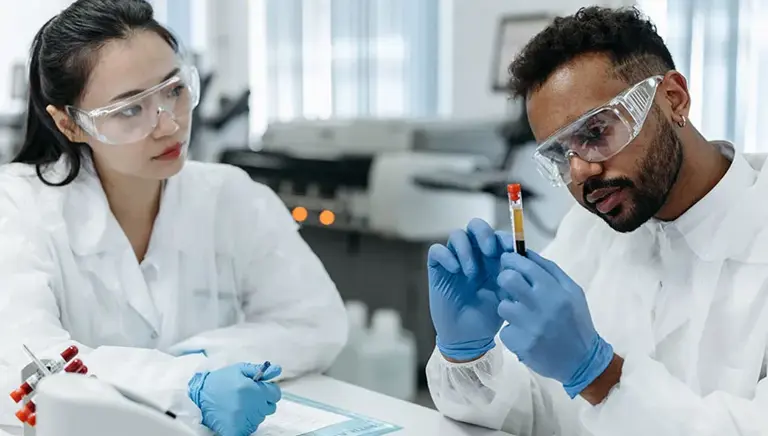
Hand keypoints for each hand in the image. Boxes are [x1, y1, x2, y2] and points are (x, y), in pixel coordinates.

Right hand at [188, 362, 281, 435]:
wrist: (200, 395)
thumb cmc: (221, 380)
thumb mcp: (240, 369)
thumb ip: (260, 370)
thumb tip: (278, 370)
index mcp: (253, 389)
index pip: (275, 394)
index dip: (269, 391)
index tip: (259, 390)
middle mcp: (251, 405)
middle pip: (270, 407)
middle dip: (262, 401)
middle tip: (248, 397)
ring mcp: (244, 419)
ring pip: (261, 417)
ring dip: (254, 412)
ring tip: (239, 405)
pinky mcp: (236, 429)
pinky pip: (251, 428)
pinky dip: (246, 423)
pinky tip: (238, 415)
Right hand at [427, 218, 513, 360]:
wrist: (470, 337)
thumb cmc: (491, 315)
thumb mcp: (509, 295)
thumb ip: (516, 277)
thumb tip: (524, 259)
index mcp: (493, 258)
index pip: (497, 235)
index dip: (504, 237)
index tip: (511, 249)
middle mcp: (474, 254)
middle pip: (475, 226)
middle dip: (484, 234)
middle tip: (489, 251)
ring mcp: (455, 260)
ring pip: (456, 235)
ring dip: (466, 249)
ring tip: (472, 271)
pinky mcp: (439, 270)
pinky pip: (437, 250)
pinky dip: (446, 255)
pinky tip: (456, 271)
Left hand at [496, 250, 613, 397]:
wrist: (582, 361)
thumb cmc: (576, 321)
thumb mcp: (572, 292)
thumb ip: (550, 270)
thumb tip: (525, 252)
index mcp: (557, 292)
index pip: (525, 266)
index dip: (511, 259)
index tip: (507, 260)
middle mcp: (543, 307)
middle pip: (508, 280)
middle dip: (504, 279)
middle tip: (508, 285)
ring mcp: (530, 327)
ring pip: (503, 306)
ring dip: (508, 308)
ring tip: (521, 314)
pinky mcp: (520, 345)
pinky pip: (505, 330)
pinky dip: (512, 331)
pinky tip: (525, 334)